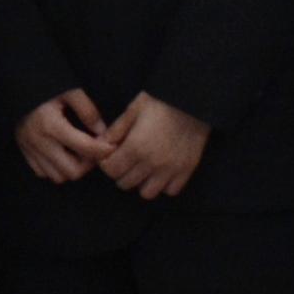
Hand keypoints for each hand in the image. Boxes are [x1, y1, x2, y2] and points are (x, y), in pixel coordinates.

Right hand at [10, 93, 110, 185]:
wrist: (17, 83)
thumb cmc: (45, 84)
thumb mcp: (69, 90)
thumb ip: (88, 110)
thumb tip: (102, 132)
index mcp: (51, 125)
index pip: (85, 148)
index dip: (103, 150)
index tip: (112, 146)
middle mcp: (39, 142)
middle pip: (73, 171)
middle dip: (88, 164)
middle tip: (93, 149)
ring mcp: (29, 149)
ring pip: (58, 176)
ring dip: (72, 168)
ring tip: (78, 152)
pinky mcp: (23, 152)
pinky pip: (43, 173)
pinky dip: (56, 168)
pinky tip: (62, 153)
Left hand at [92, 95, 208, 200]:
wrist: (193, 100)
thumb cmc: (161, 101)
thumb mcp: (133, 109)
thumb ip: (116, 129)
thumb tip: (100, 144)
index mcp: (136, 147)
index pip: (111, 170)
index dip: (106, 163)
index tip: (111, 155)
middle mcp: (152, 163)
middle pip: (125, 184)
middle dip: (120, 173)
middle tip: (125, 161)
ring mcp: (170, 170)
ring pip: (147, 193)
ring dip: (141, 183)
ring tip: (142, 169)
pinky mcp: (186, 171)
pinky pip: (170, 191)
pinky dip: (163, 185)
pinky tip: (160, 172)